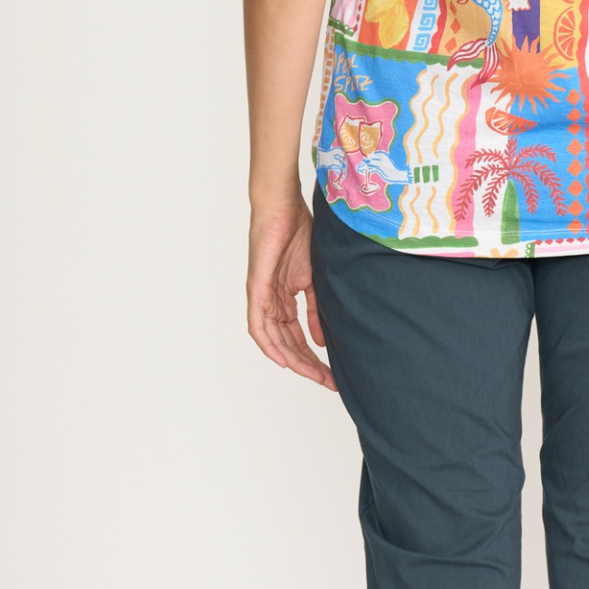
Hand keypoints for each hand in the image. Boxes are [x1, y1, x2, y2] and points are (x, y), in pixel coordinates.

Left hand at [246, 198, 336, 389]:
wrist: (283, 207)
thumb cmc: (299, 232)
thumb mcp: (315, 278)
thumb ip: (316, 309)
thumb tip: (322, 340)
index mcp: (285, 299)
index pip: (297, 337)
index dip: (313, 358)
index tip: (332, 373)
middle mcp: (271, 302)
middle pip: (287, 344)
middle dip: (308, 365)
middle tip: (329, 382)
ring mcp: (262, 297)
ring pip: (274, 340)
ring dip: (294, 360)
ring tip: (315, 375)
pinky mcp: (257, 289)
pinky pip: (258, 326)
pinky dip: (269, 345)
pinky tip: (282, 360)